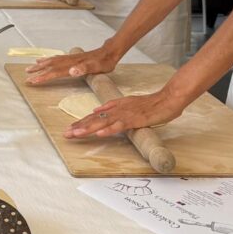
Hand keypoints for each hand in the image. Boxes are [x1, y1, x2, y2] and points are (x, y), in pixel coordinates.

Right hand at [24, 44, 117, 84]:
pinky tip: (45, 60)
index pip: (54, 72)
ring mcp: (70, 58)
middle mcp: (69, 61)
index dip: (43, 76)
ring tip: (30, 67)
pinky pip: (56, 58)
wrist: (109, 52)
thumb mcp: (96, 67)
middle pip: (49, 66)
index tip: (32, 80)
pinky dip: (48, 60)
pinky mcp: (72, 57)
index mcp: (72, 65)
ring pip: (51, 61)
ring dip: (40, 65)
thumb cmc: (104, 62)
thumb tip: (71, 71)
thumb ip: (84, 69)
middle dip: (37, 70)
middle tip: (26, 74)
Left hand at [63, 88, 185, 138]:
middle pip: (95, 119)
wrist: (167, 99)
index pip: (94, 116)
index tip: (70, 129)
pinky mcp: (135, 119)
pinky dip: (110, 129)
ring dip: (89, 128)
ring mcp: (125, 114)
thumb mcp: (127, 103)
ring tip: (76, 134)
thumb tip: (95, 110)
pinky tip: (100, 133)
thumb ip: (111, 106)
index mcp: (114, 106)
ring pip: (104, 122)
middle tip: (66, 134)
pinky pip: (120, 125)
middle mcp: (117, 109)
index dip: (81, 123)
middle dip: (80, 127)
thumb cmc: (149, 104)